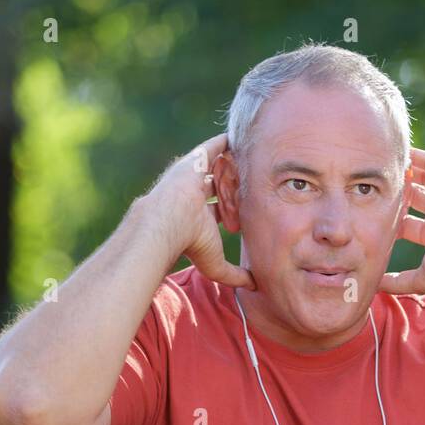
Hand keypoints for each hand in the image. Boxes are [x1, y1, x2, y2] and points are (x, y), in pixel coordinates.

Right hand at [142, 134, 254, 289]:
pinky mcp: (195, 160)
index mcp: (199, 215)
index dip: (234, 206)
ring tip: (252, 153)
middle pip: (220, 184)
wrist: (167, 223)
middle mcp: (195, 194)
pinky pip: (215, 146)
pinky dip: (227, 142)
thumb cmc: (189, 245)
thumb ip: (236, 275)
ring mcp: (194, 176)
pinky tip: (242, 137)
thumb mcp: (216, 265)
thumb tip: (257, 286)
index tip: (249, 205)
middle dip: (234, 181)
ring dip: (233, 161)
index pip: (219, 207)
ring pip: (219, 166)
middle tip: (253, 176)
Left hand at [379, 147, 424, 294]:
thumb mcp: (422, 279)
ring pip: (421, 180)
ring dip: (405, 174)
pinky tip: (398, 152)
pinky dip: (416, 157)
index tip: (368, 215)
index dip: (389, 220)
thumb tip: (374, 286)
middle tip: (372, 189)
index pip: (406, 225)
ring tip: (382, 167)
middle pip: (412, 200)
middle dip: (395, 196)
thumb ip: (398, 283)